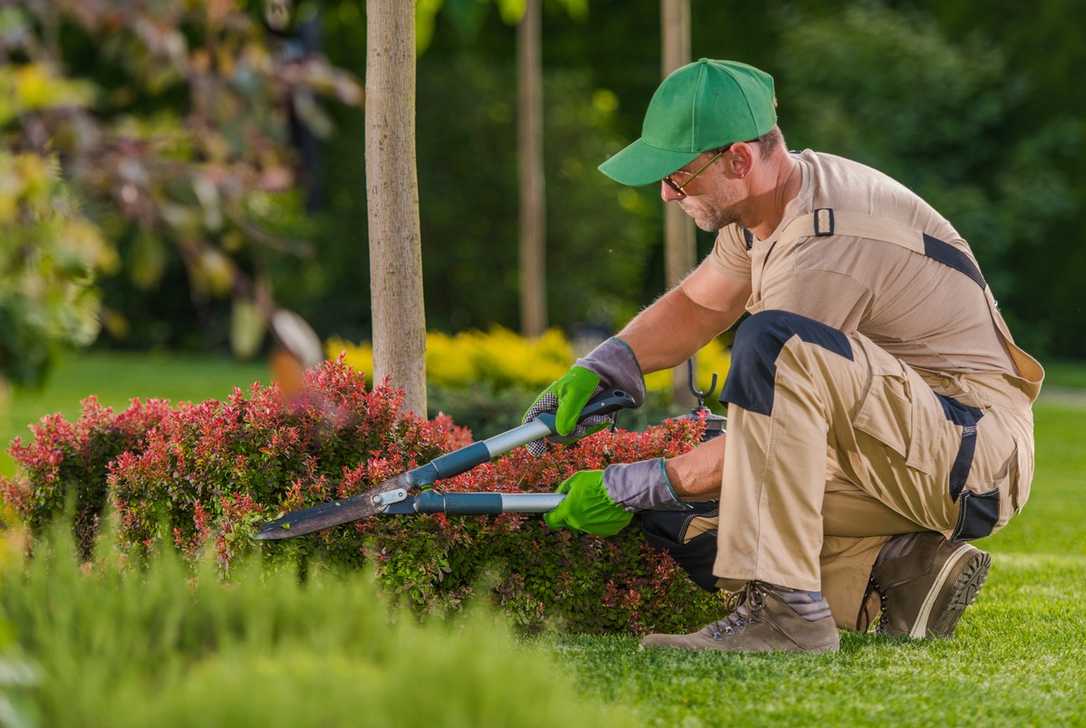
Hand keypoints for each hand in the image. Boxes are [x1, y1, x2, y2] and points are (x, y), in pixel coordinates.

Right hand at [520, 337, 644, 455]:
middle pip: (554, 435)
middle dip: (569, 433)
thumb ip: (567, 412)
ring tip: (597, 417)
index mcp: (547, 402)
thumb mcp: (575, 393)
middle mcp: (555, 412)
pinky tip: (602, 417)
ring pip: (571, 435)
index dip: (532, 437)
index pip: (532, 421)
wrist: (608, 376)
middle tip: (581, 427)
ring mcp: (569, 418)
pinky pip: (585, 432)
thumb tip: (561, 432)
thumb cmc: (586, 377)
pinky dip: (594, 426)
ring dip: (586, 429)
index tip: (538, 451)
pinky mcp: (582, 421)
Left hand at [544, 459, 689, 536]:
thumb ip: (564, 488)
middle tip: (579, 501)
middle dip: (571, 513)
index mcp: (569, 511)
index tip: (550, 512)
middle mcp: (579, 524)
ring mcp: (593, 529)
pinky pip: (599, 526)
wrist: (621, 489)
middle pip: (569, 522)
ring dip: (586, 516)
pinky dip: (600, 519)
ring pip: (584, 524)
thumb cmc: (598, 482)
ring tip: (596, 501)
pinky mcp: (607, 531)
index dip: (549, 516)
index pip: (551, 521)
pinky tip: (606, 507)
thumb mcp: (576, 479)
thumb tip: (559, 494)